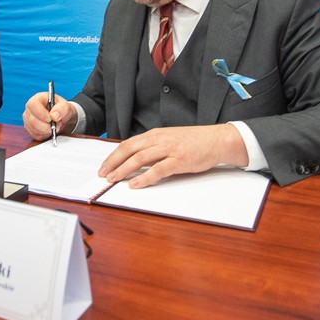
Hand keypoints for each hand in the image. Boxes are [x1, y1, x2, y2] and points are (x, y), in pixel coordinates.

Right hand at [22, 91, 75, 140]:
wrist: (61, 118)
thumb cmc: (61, 110)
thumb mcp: (66, 106)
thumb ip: (62, 108)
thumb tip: (54, 116)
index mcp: (38, 99)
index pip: (33, 104)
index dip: (40, 113)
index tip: (50, 119)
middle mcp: (30, 108)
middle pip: (32, 119)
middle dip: (45, 126)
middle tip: (56, 126)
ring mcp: (28, 119)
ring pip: (33, 129)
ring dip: (46, 131)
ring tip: (54, 127)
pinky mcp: (29, 128)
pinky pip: (35, 135)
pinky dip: (44, 135)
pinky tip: (49, 130)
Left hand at [98, 124, 248, 187]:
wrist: (216, 140)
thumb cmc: (193, 141)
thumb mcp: (169, 139)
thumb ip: (153, 147)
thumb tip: (135, 160)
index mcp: (154, 134)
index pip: (128, 144)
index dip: (113, 156)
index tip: (104, 166)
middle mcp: (159, 139)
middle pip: (129, 150)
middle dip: (113, 163)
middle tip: (103, 174)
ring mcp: (169, 149)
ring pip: (140, 159)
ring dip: (124, 170)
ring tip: (113, 179)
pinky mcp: (179, 160)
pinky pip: (158, 170)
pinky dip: (144, 178)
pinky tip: (135, 184)